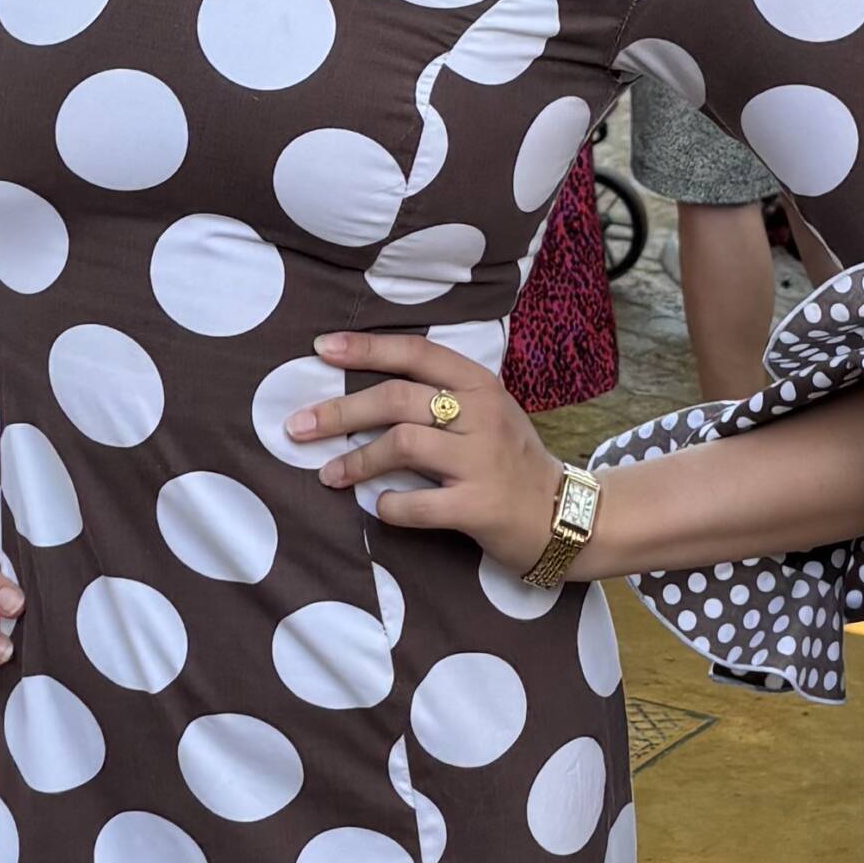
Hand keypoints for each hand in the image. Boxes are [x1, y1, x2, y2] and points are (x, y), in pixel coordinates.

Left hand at [289, 331, 566, 576]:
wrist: (566, 514)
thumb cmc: (511, 459)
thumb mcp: (487, 411)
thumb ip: (439, 396)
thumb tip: (364, 390)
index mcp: (479, 384)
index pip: (416, 353)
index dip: (366, 348)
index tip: (322, 348)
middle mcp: (481, 414)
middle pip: (397, 398)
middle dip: (340, 411)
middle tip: (298, 425)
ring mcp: (481, 460)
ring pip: (402, 444)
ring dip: (356, 460)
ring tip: (328, 474)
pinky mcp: (479, 506)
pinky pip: (419, 504)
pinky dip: (390, 505)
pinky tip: (379, 507)